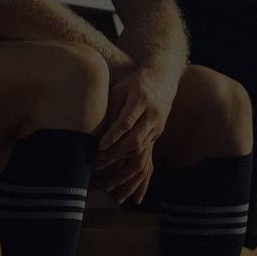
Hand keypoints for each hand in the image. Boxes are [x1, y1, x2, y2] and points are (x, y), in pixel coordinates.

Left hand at [93, 68, 172, 204]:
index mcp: (141, 99)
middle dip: (115, 154)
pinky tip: (118, 174)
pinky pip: (145, 154)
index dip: (113, 136)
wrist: (162, 80)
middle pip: (135, 140)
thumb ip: (111, 108)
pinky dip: (130, 165)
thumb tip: (94, 130)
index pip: (126, 122)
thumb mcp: (120, 89)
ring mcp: (158, 127)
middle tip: (96, 162)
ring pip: (141, 150)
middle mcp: (153, 115)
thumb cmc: (133, 84)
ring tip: (103, 172)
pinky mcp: (158, 135)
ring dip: (122, 163)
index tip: (99, 146)